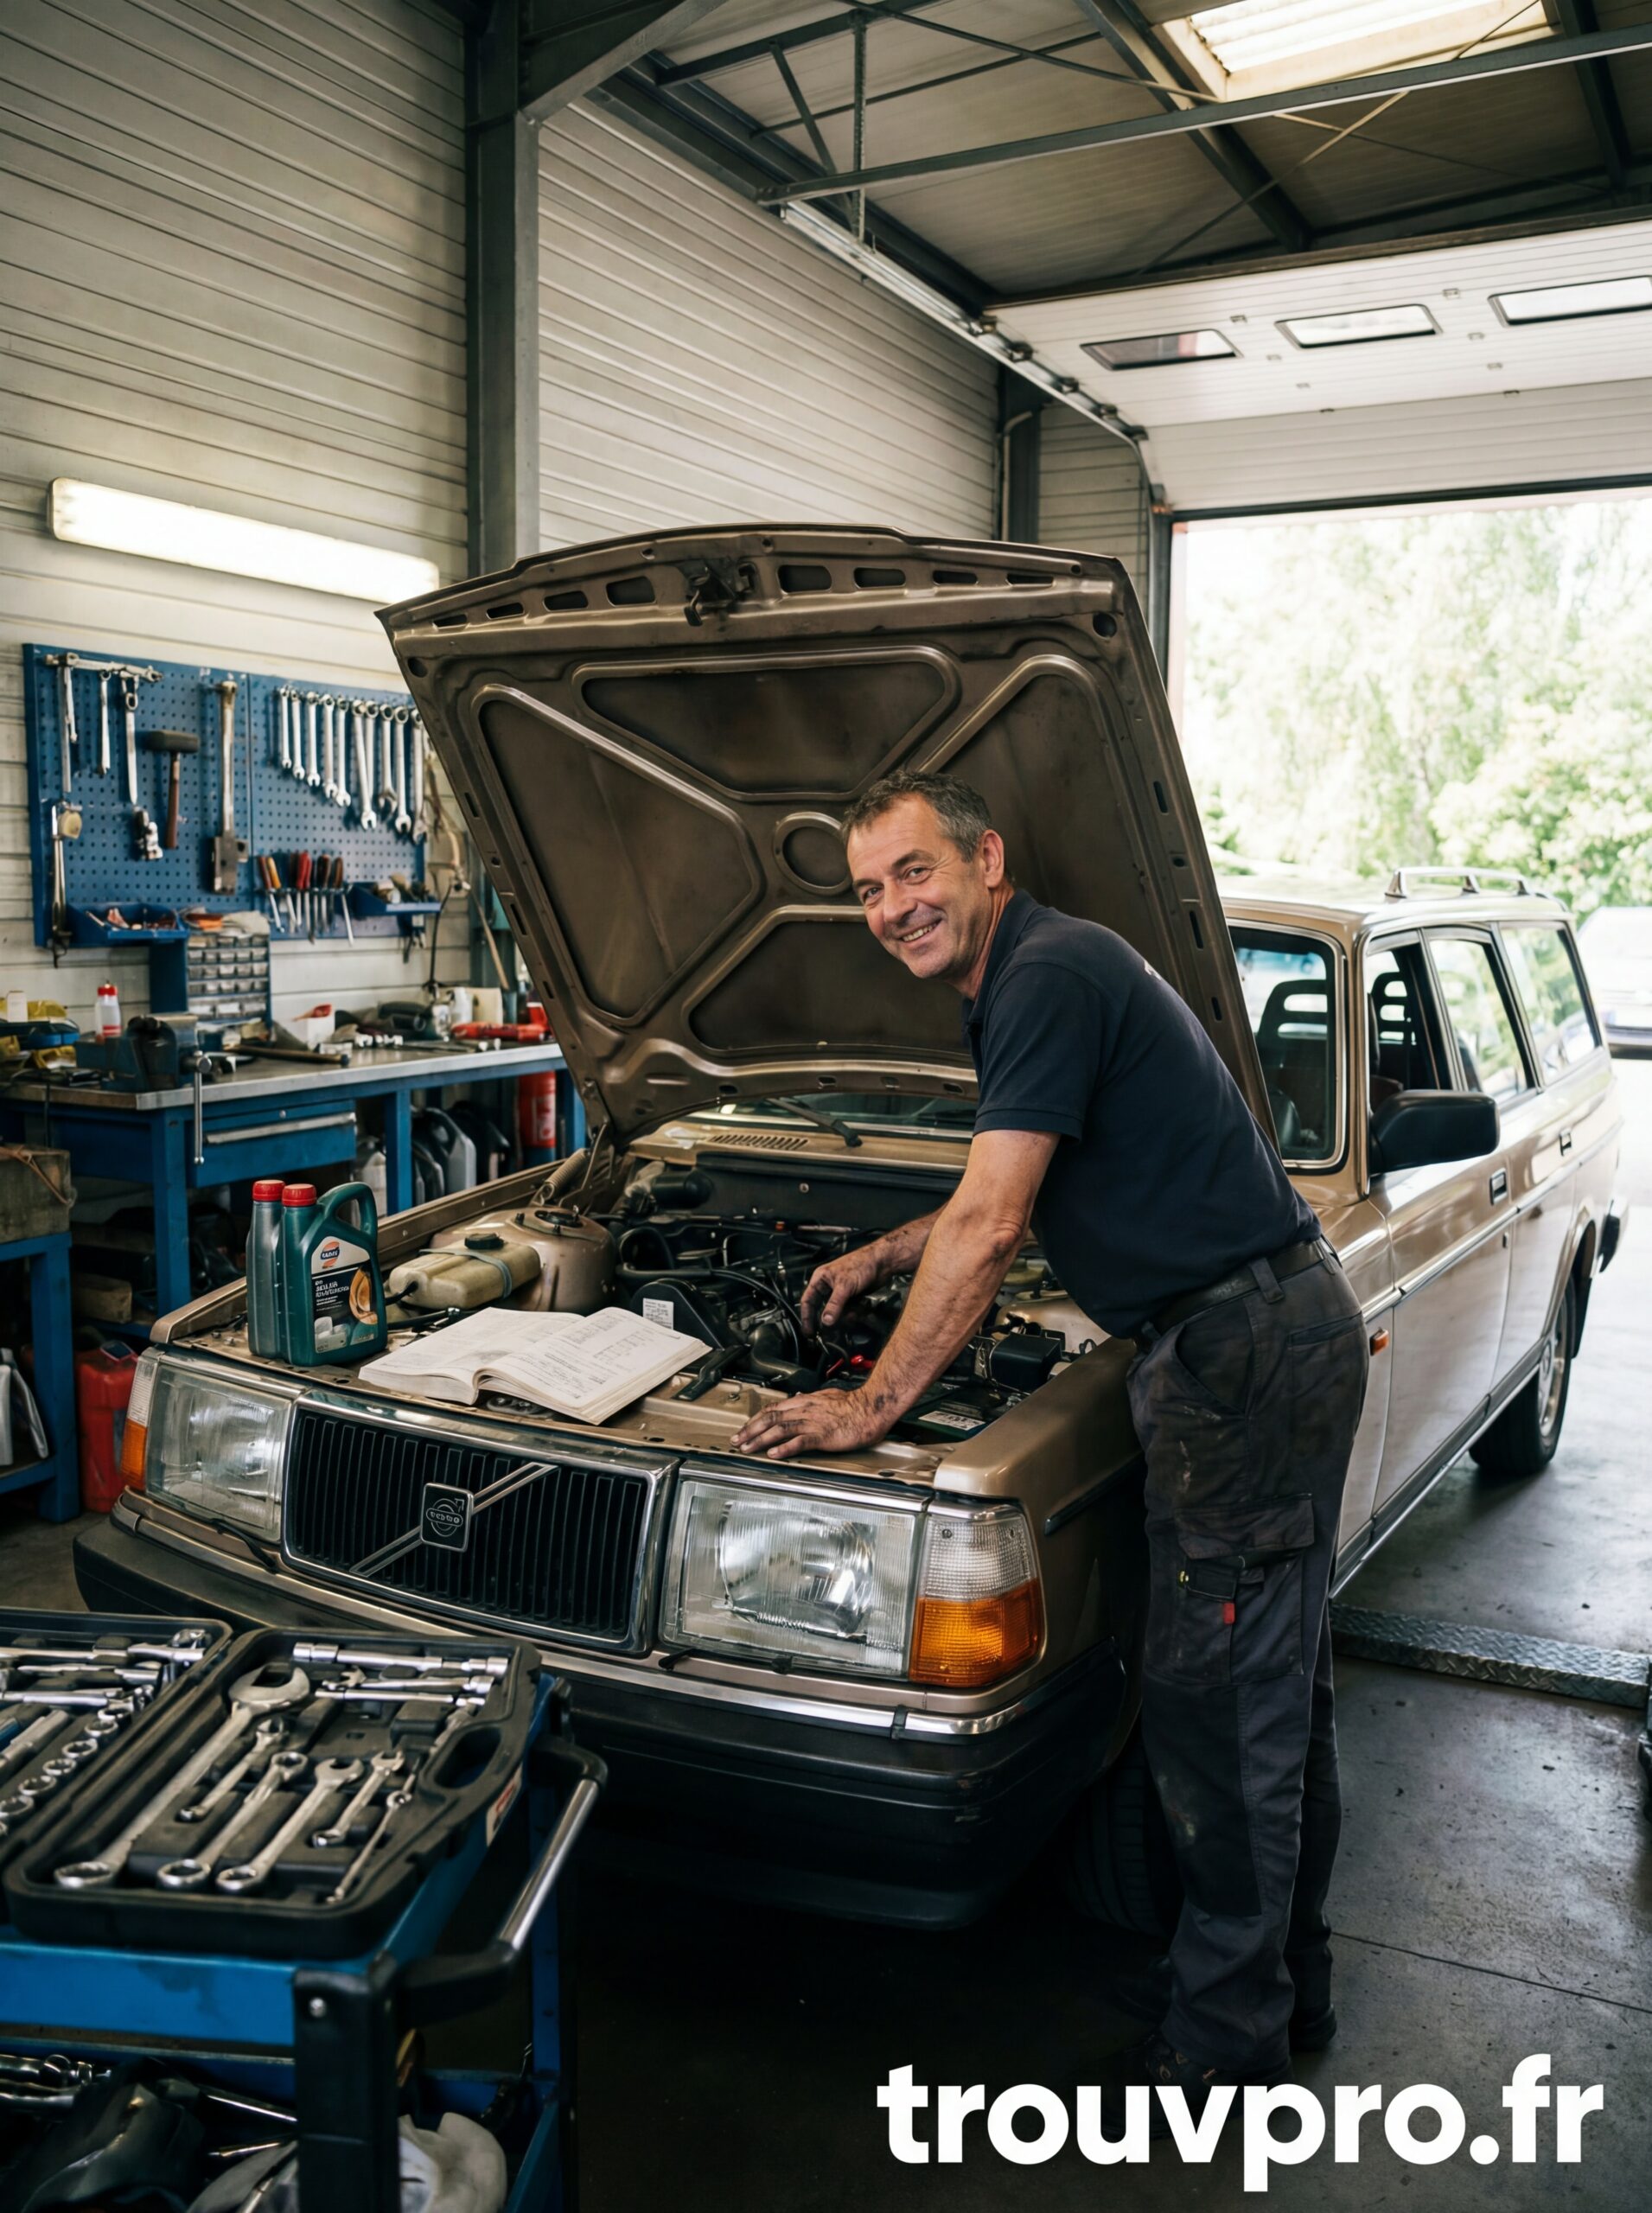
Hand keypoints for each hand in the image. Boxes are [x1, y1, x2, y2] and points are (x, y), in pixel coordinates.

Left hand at [731, 1387, 889, 1459]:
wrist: (872, 1407)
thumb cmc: (854, 1404)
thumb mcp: (827, 1396)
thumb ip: (811, 1400)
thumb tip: (798, 1399)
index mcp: (805, 1402)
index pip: (774, 1409)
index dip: (756, 1419)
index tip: (745, 1428)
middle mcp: (805, 1410)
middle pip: (771, 1418)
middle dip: (750, 1430)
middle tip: (736, 1440)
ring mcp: (813, 1422)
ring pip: (780, 1429)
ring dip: (760, 1439)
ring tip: (747, 1448)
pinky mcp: (824, 1435)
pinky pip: (800, 1441)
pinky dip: (785, 1447)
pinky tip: (774, 1453)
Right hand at [798, 1246, 883, 1335]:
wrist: (883, 1262)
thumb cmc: (861, 1263)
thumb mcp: (845, 1286)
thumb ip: (834, 1305)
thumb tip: (826, 1321)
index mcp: (821, 1279)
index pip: (808, 1301)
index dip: (807, 1317)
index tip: (809, 1332)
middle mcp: (829, 1287)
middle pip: (825, 1310)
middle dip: (833, 1319)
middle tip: (835, 1329)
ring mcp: (841, 1293)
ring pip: (839, 1313)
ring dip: (848, 1315)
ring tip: (856, 1311)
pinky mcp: (852, 1297)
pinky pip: (850, 1311)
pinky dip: (856, 1312)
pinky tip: (863, 1307)